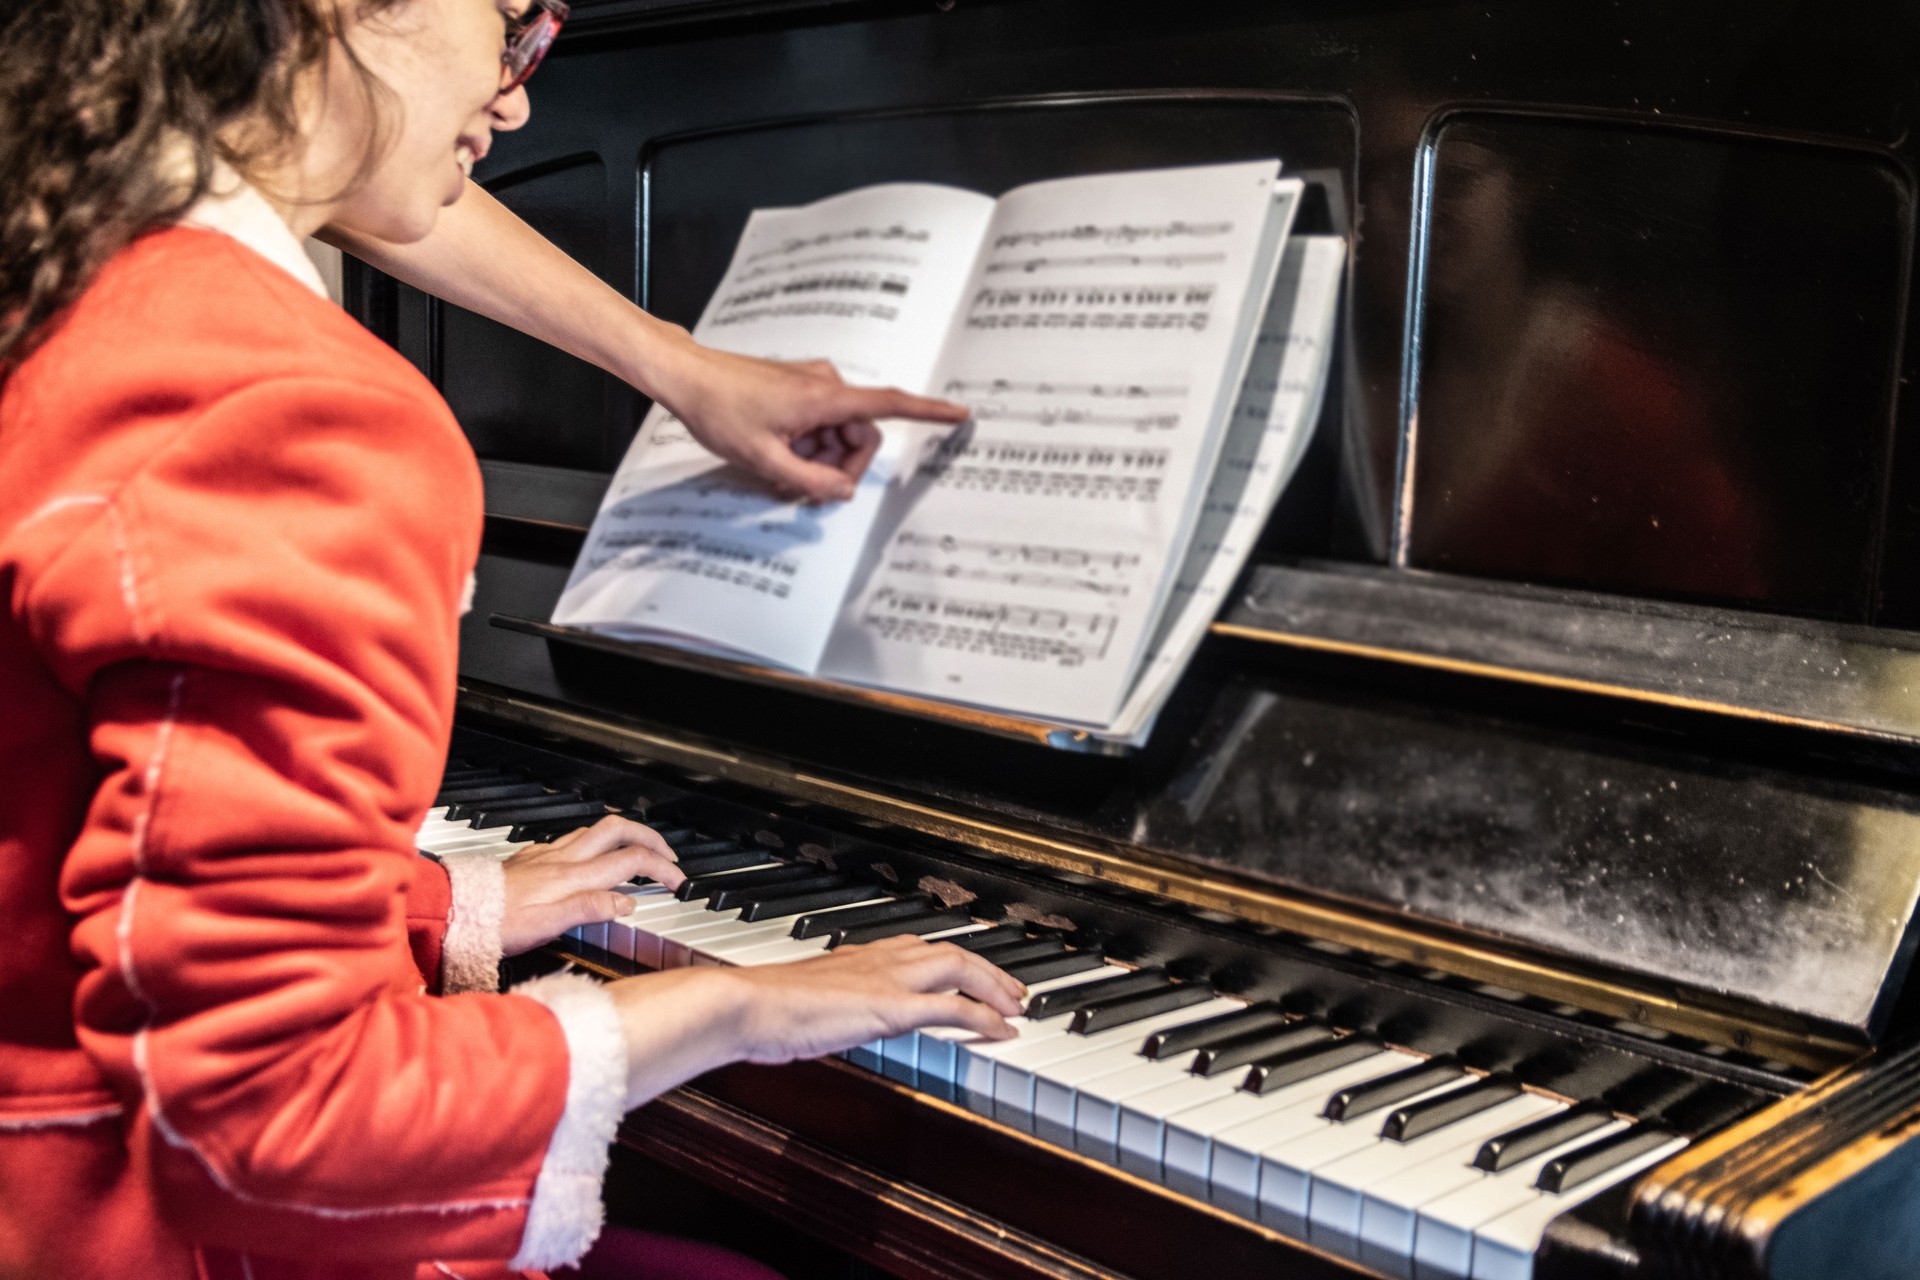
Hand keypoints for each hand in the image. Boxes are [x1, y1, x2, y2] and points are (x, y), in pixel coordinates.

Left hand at [499, 816, 684, 956]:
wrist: (455, 911)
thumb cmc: (496, 924)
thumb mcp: (548, 926)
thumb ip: (590, 910)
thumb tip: (626, 902)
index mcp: (573, 877)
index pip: (631, 862)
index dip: (661, 868)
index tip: (677, 883)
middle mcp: (563, 859)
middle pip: (618, 829)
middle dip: (650, 838)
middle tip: (667, 857)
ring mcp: (547, 855)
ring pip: (596, 830)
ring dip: (625, 836)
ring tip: (639, 852)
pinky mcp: (532, 858)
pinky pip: (572, 839)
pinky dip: (594, 843)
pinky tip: (590, 858)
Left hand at [650, 337, 969, 502]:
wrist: (688, 377)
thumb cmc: (720, 411)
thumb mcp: (764, 460)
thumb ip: (810, 481)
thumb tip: (843, 492)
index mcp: (824, 399)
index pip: (889, 405)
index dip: (928, 412)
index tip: (959, 413)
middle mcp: (826, 385)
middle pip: (861, 435)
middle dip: (841, 466)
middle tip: (805, 488)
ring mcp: (812, 385)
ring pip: (839, 433)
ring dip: (820, 458)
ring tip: (781, 472)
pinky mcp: (799, 388)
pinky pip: (821, 423)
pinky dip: (808, 444)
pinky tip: (779, 456)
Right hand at [726, 935, 1025, 1063]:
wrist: (744, 1005)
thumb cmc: (759, 1009)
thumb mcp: (798, 1003)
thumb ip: (819, 1005)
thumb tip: (818, 1019)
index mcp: (856, 957)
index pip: (917, 948)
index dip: (950, 958)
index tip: (968, 970)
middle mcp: (878, 960)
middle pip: (949, 951)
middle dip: (986, 968)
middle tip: (1011, 988)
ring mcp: (887, 981)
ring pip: (959, 968)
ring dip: (994, 985)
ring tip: (1016, 1005)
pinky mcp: (890, 1007)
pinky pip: (952, 1009)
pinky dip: (984, 1017)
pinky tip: (1003, 1031)